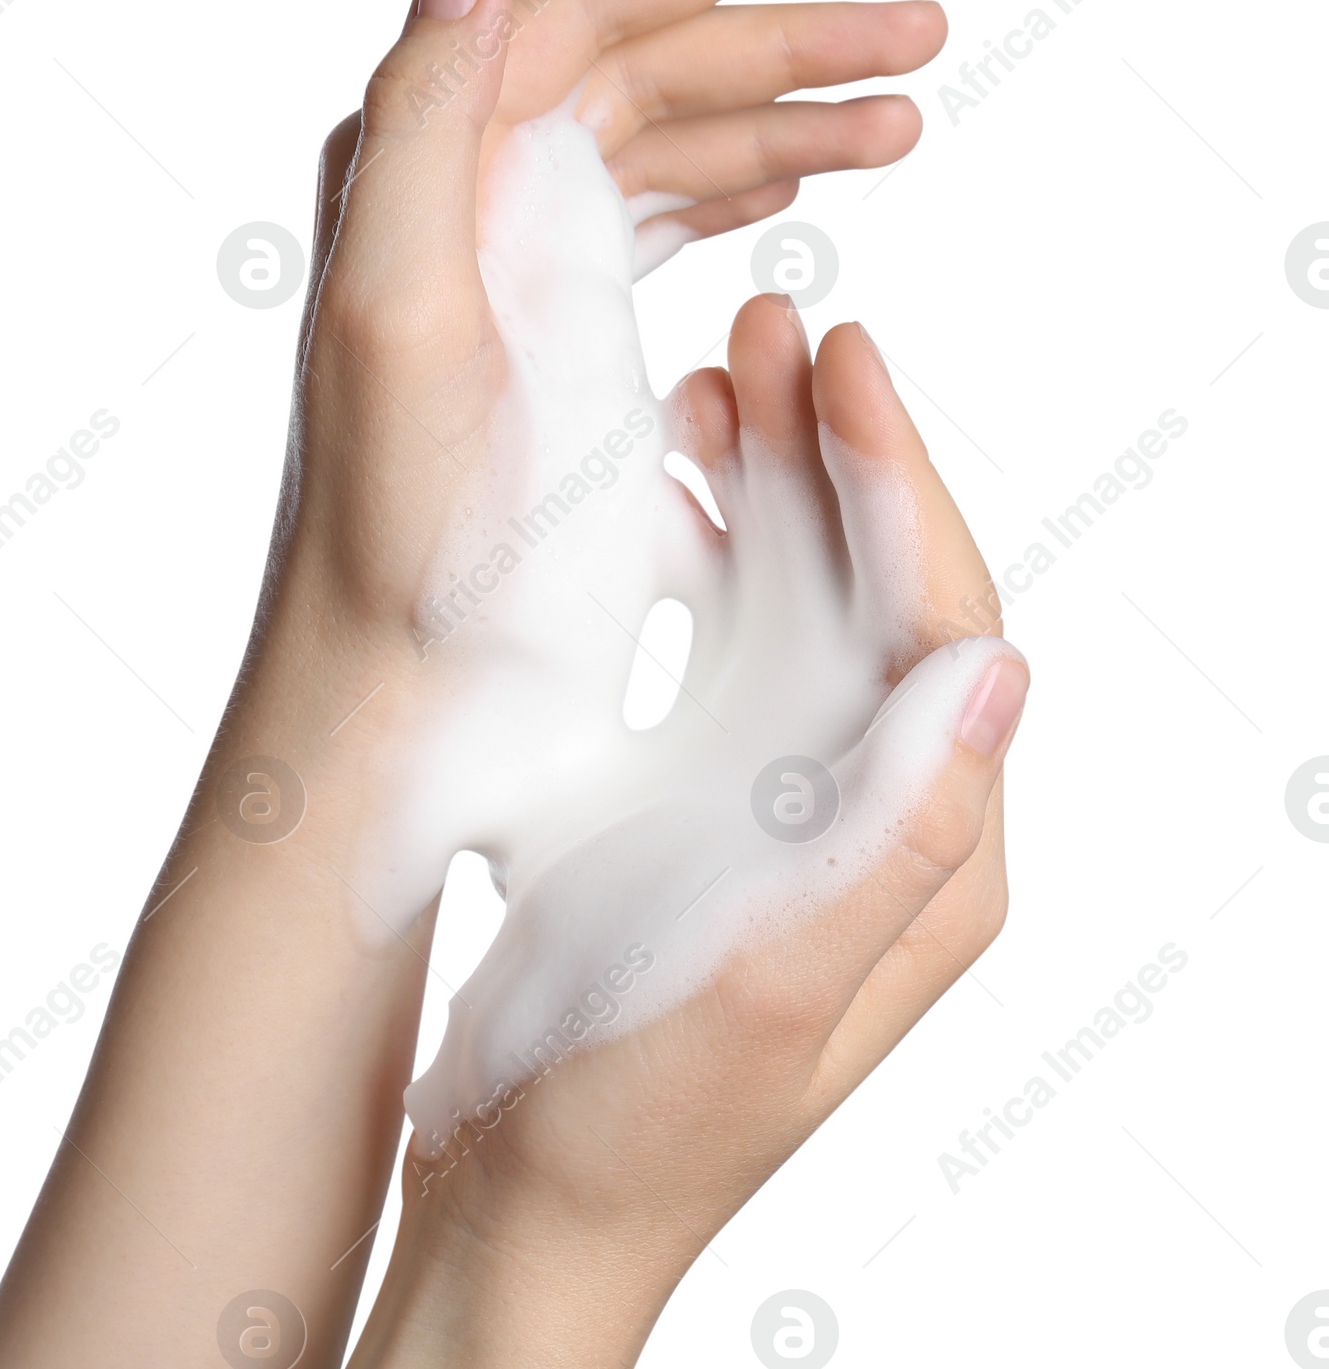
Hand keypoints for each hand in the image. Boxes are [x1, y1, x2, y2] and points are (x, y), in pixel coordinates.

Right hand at [351, 307, 1026, 1368]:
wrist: (527, 1201)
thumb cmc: (637, 1121)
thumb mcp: (767, 988)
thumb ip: (895, 838)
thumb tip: (999, 671)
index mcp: (928, 856)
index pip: (944, 622)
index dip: (902, 479)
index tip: (848, 359)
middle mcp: (881, 810)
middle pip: (883, 584)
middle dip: (839, 449)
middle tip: (780, 325)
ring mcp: (797, 793)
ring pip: (807, 594)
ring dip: (772, 478)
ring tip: (720, 370)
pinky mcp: (719, 793)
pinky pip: (735, 639)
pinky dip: (706, 548)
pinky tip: (663, 485)